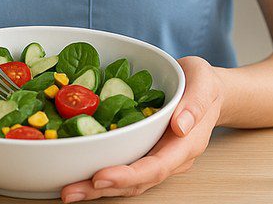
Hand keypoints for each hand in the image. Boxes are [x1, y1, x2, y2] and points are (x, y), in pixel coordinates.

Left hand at [60, 56, 223, 201]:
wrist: (205, 88)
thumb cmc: (203, 82)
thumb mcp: (204, 81)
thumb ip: (196, 102)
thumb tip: (181, 125)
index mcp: (186, 144)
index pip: (156, 167)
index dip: (128, 175)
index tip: (100, 177)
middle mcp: (170, 157)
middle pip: (136, 181)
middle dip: (103, 188)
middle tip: (70, 191)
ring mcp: (156, 156)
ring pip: (128, 180)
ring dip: (97, 187)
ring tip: (67, 190)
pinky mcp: (144, 150)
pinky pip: (123, 164)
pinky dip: (101, 172)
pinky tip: (78, 172)